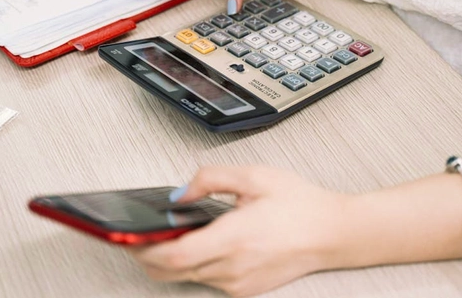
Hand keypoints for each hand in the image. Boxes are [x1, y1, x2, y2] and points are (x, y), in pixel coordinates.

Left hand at [129, 166, 353, 296]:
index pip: (173, 256)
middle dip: (147, 256)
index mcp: (234, 237)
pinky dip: (193, 265)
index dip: (144, 249)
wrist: (333, 232)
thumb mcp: (254, 176)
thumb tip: (180, 193)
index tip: (128, 237)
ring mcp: (239, 283)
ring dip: (170, 260)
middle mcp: (233, 267)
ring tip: (167, 236)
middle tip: (137, 237)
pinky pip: (207, 281)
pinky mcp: (245, 289)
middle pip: (171, 272)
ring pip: (187, 278)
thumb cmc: (300, 204)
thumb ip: (210, 178)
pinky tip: (199, 244)